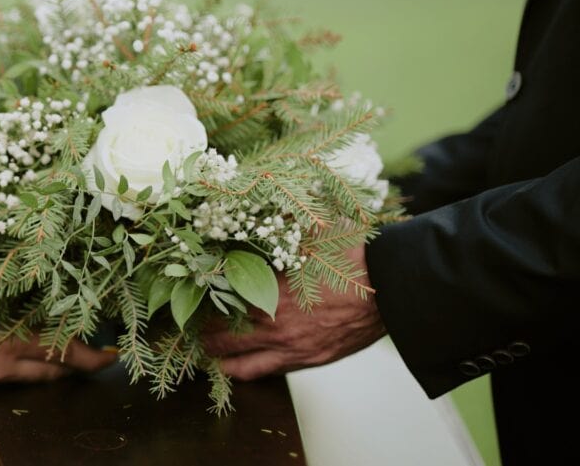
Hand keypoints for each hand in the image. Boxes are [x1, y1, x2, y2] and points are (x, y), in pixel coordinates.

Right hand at [0, 316, 117, 404]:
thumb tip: (17, 271)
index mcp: (4, 338)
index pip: (61, 349)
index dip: (90, 357)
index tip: (112, 355)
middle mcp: (4, 360)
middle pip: (56, 369)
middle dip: (80, 365)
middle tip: (101, 357)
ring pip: (38, 376)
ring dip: (56, 367)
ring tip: (74, 354)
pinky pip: (15, 378)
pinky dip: (29, 368)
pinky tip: (28, 355)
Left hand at [202, 244, 385, 379]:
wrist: (395, 284)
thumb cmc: (352, 252)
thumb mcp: (307, 229)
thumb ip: (274, 226)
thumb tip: (247, 209)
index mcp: (268, 291)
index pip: (217, 301)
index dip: (197, 298)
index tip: (186, 292)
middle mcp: (274, 325)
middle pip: (220, 336)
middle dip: (200, 333)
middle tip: (186, 326)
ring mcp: (291, 349)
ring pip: (239, 364)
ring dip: (218, 356)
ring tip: (205, 350)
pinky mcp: (309, 361)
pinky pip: (266, 372)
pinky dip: (246, 369)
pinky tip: (237, 363)